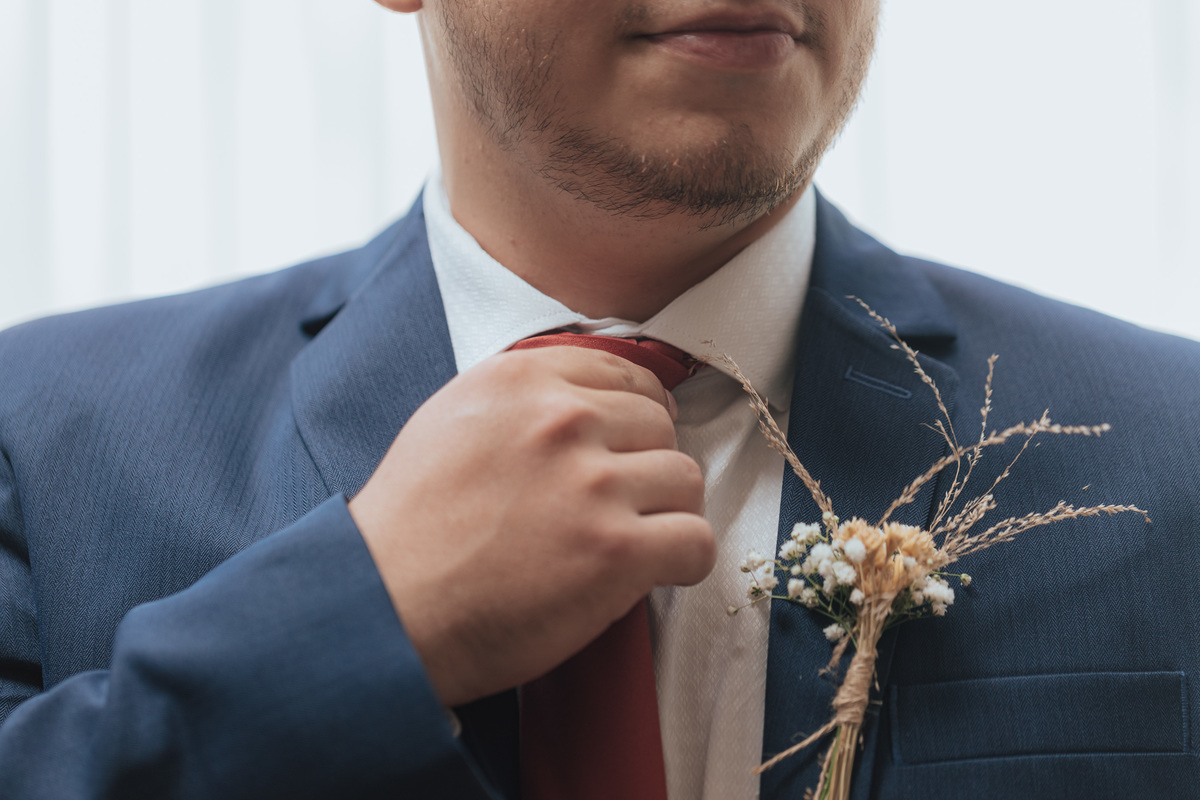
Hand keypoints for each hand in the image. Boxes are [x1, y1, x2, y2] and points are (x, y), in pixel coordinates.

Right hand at [350, 346, 715, 706]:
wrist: (383, 609)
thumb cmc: (410, 529)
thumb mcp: (450, 421)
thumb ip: (522, 400)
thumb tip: (589, 402)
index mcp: (520, 381)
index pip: (625, 373)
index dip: (636, 413)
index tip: (629, 444)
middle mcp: (561, 420)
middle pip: (660, 424)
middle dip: (646, 465)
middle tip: (618, 505)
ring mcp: (593, 484)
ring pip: (685, 479)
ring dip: (667, 512)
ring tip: (630, 541)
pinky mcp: (615, 551)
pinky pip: (695, 541)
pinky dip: (683, 561)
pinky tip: (653, 572)